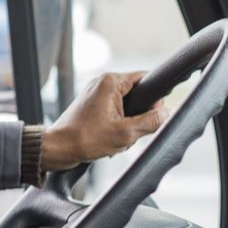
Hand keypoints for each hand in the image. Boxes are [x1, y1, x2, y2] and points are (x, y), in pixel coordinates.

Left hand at [41, 71, 170, 170]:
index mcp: (111, 82)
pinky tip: (110, 137)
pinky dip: (117, 124)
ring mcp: (96, 93)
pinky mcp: (92, 104)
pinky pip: (115, 111)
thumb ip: (151, 121)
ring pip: (127, 105)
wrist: (58, 148)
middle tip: (130, 131)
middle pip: (137, 94)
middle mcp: (102, 82)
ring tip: (117, 136)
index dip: (155, 98)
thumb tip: (169, 113)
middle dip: (139, 115)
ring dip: (128, 122)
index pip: (146, 79)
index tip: (153, 115)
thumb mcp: (126, 133)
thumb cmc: (85, 139)